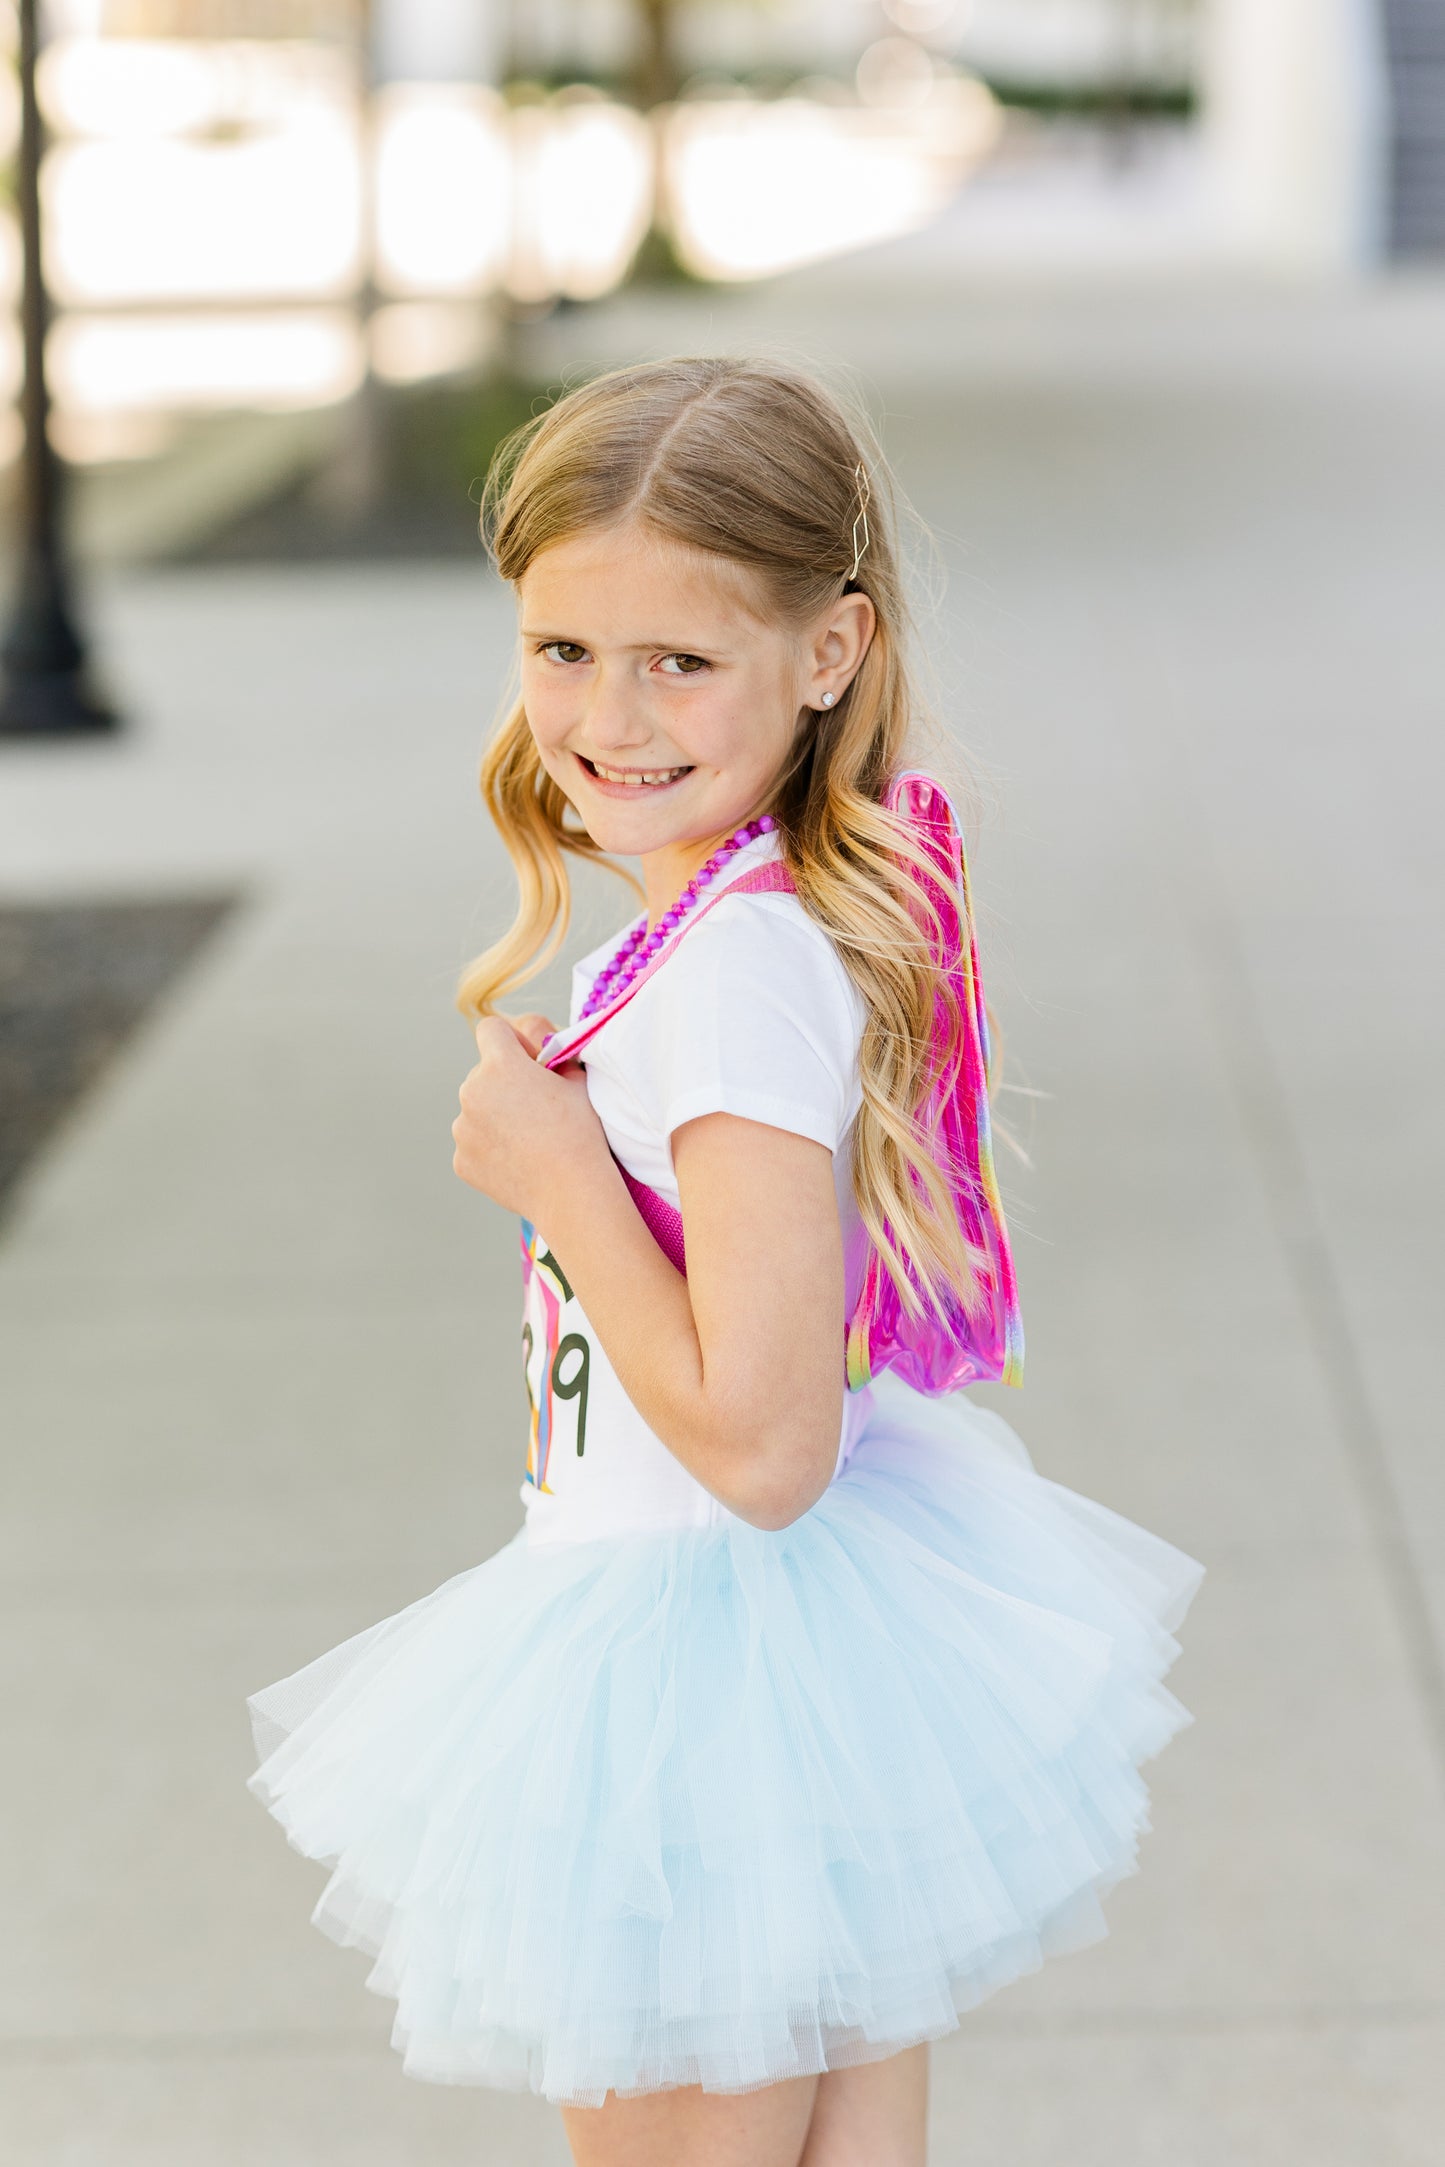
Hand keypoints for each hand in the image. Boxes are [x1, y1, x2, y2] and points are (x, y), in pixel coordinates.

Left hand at [452, 1015, 604, 1220]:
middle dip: (505, 1083)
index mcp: (500, 1065)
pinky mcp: (461, 1160)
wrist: (572, 1191)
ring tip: (530, 1139)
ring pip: (476, 1110)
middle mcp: (471, 1092)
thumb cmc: (581, 1131)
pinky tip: (519, 1160)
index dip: (513, 1040)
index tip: (530, 1061)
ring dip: (496, 1116)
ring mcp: (462, 1128)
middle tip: (537, 1108)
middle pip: (483, 1073)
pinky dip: (491, 1148)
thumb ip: (553, 1052)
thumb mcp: (577, 1078)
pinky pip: (474, 1143)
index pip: (491, 1029)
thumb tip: (539, 1047)